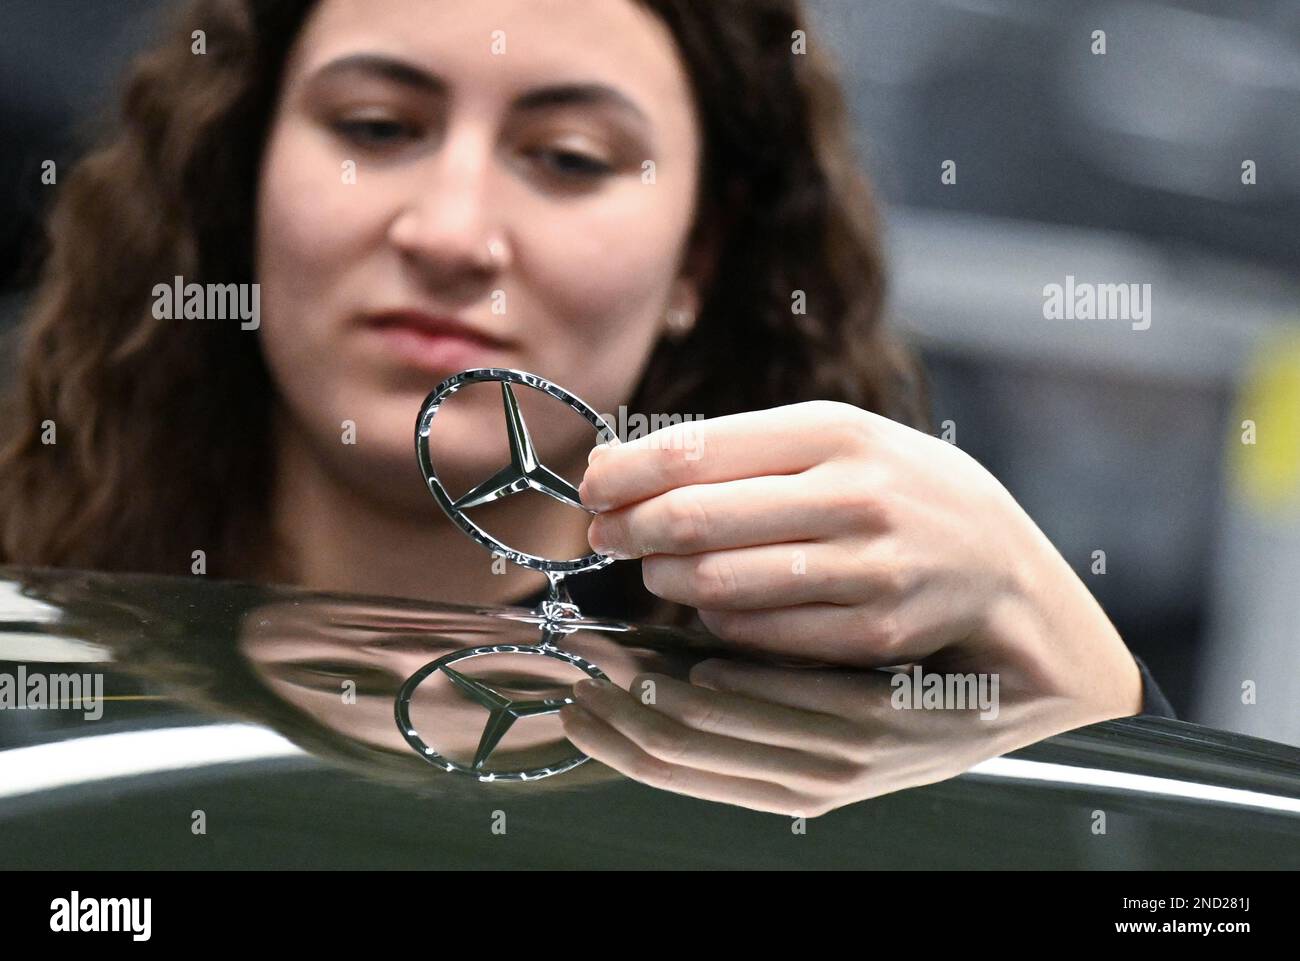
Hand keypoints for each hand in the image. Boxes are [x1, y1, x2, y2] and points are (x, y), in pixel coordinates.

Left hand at [575, 401, 1142, 803]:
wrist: (1005, 570)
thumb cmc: (900, 493)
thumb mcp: (839, 442)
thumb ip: (741, 449)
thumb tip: (619, 464)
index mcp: (836, 431)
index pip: (693, 449)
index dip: (623, 474)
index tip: (592, 487)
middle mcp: (855, 493)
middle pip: (693, 518)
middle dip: (629, 530)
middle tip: (604, 536)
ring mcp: (870, 568)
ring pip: (718, 583)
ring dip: (667, 579)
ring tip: (657, 570)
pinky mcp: (875, 634)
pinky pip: (758, 635)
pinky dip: (719, 624)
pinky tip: (714, 609)